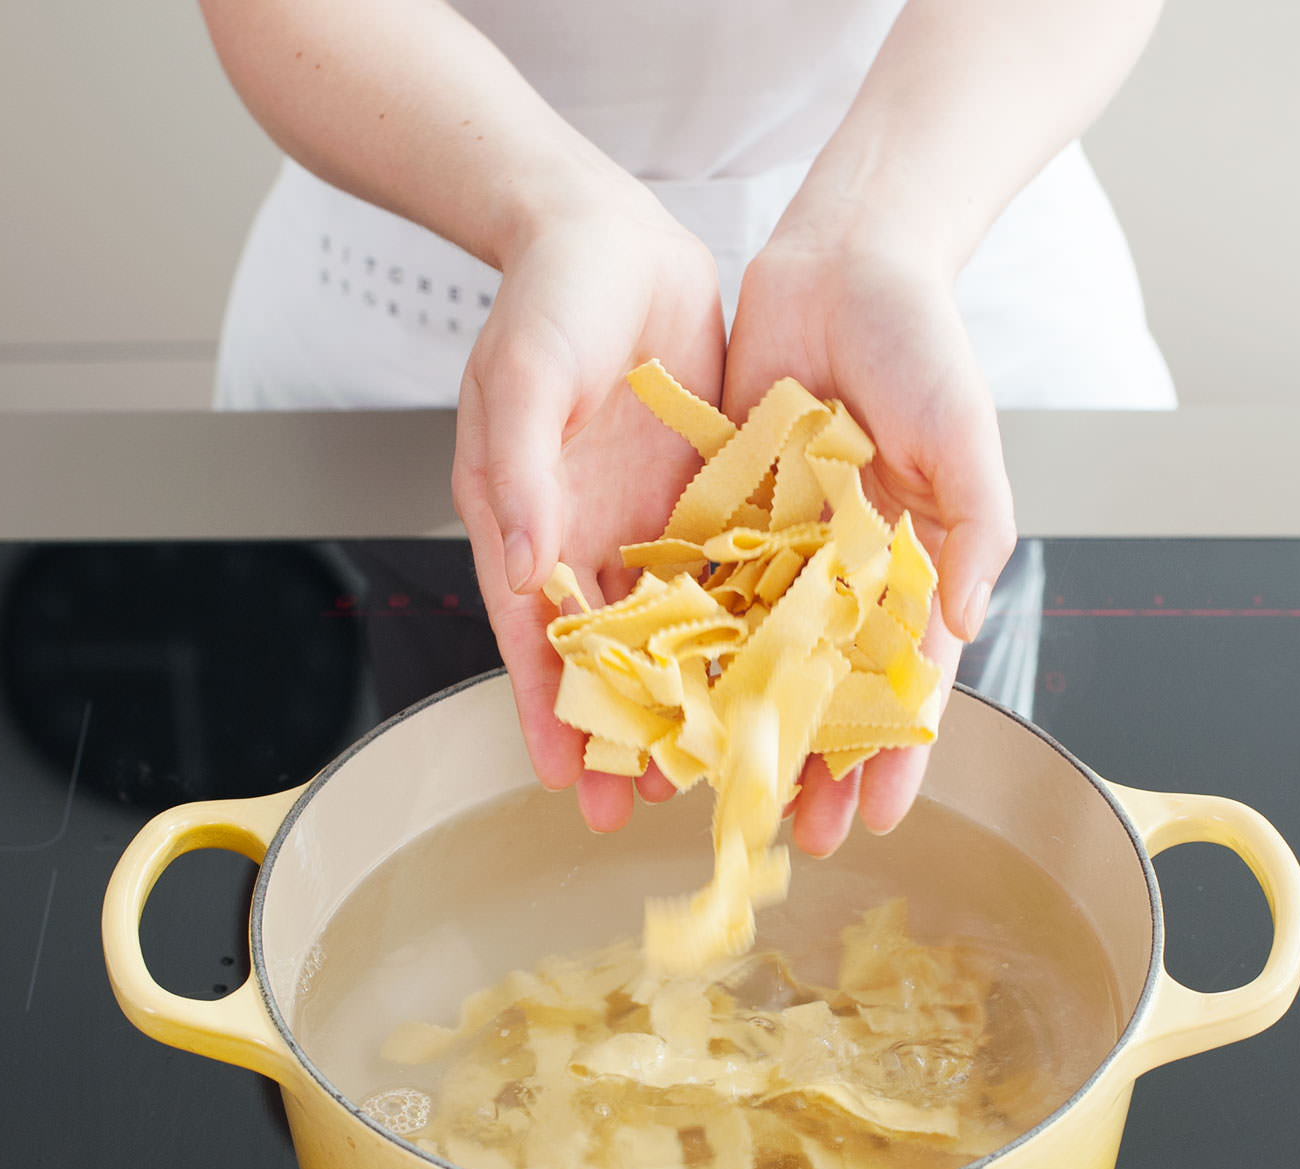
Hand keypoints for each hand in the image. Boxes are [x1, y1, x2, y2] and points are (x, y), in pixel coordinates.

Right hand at [453, 193, 725, 832]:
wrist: (610, 233)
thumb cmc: (546, 299)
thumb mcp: (520, 379)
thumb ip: (519, 474)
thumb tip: (527, 571)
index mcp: (529, 523)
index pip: (536, 640)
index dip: (550, 712)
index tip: (568, 785)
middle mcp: (590, 537)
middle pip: (611, 656)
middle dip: (629, 731)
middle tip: (657, 805)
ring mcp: (652, 522)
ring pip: (677, 629)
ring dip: (698, 694)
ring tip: (727, 761)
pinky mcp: (710, 496)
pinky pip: (734, 572)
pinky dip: (749, 624)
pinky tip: (779, 672)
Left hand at [723, 234, 1016, 855]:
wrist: (842, 260)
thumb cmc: (923, 343)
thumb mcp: (966, 437)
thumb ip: (972, 531)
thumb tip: (962, 624)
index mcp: (910, 565)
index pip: (903, 681)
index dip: (893, 751)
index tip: (878, 817)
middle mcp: (843, 569)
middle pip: (825, 687)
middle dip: (814, 761)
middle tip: (794, 832)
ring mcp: (780, 547)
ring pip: (757, 656)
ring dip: (741, 723)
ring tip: (717, 787)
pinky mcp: (721, 513)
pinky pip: (701, 591)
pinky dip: (684, 645)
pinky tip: (664, 697)